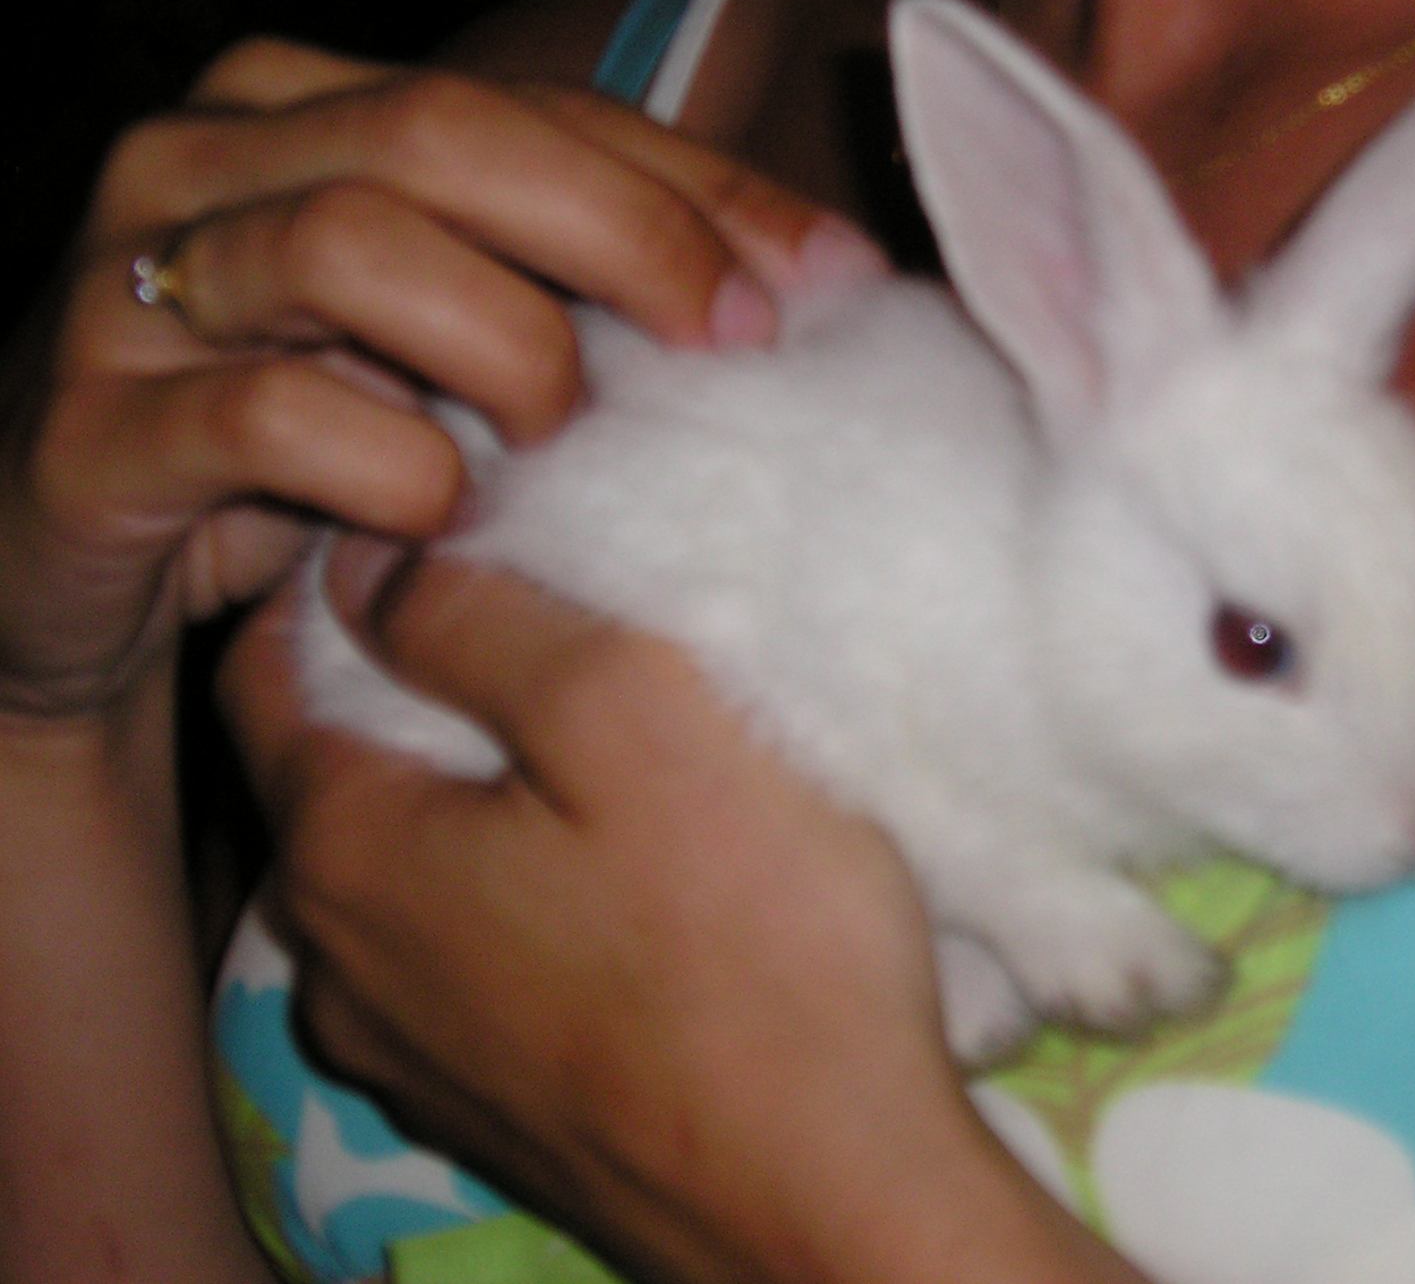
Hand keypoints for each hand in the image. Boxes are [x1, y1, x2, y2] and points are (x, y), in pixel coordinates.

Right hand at [0, 39, 863, 722]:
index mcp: (308, 106)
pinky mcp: (89, 427)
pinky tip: (445, 514)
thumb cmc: (309, 448)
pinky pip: (265, 414)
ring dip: (504, 348)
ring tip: (566, 440)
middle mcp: (205, 158)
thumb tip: (816, 284)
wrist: (78, 577)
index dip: (699, 185)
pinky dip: (389, 468)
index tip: (830, 279)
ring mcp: (129, 283)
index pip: (541, 107)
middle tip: (730, 346)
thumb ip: (581, 286)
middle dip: (623, 233)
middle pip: (445, 133)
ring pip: (350, 243)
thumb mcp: (452, 344)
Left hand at [225, 545, 1027, 1283]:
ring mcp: (415, 1059)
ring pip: (410, 874)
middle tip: (556, 626)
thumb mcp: (634, 714)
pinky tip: (623, 891)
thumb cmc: (754, 939)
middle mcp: (341, 967)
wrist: (834, 1200)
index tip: (467, 529)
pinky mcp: (497, 1113)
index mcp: (349, 852)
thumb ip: (483, 619)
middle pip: (339, 772)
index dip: (350, 574)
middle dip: (421, 687)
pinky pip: (470, 961)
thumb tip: (380, 566)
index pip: (267, 666)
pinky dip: (515, 898)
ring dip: (477, 802)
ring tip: (601, 759)